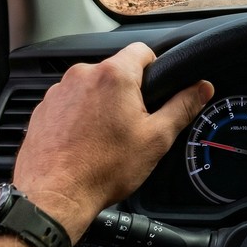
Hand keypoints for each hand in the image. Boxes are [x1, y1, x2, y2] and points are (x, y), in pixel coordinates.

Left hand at [12, 42, 212, 242]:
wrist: (55, 196)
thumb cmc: (102, 168)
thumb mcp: (156, 138)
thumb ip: (182, 107)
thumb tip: (202, 88)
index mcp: (114, 75)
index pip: (142, 50)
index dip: (154, 68)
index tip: (155, 90)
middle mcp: (83, 75)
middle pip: (115, 71)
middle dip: (126, 93)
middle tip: (132, 124)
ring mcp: (59, 91)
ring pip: (91, 88)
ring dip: (101, 104)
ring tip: (104, 138)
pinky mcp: (44, 109)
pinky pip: (69, 103)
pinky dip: (79, 116)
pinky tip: (84, 142)